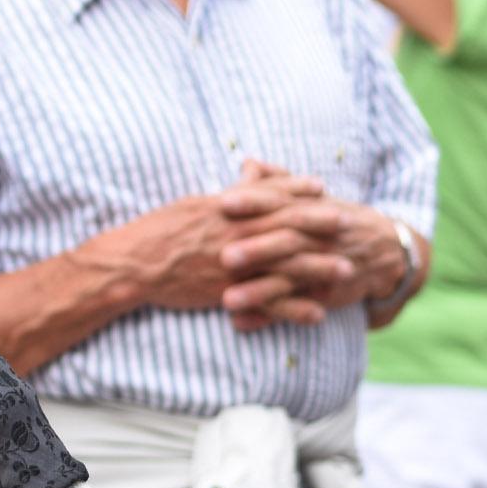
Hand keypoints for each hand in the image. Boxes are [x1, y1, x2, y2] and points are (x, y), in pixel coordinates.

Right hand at [93, 174, 334, 318]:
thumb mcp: (194, 203)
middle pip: (287, 225)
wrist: (136, 265)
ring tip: (347, 269)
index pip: (270, 194)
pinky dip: (295, 309)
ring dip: (319, 267)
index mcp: (227, 209)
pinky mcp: (231, 292)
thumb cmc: (161, 230)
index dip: (297, 189)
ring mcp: (237, 264)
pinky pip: (270, 303)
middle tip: (350, 221)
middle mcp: (237, 233)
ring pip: (286, 264)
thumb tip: (249, 173)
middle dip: (320, 223)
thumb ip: (228, 193)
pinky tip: (319, 314)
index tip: (321, 186)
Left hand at [219, 194, 415, 328]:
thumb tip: (247, 163)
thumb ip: (278, 181)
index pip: (282, 202)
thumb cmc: (337, 220)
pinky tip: (241, 324)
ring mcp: (322, 270)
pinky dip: (268, 317)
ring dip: (259, 292)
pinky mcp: (324, 296)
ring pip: (289, 280)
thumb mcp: (314, 198)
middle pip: (287, 243)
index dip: (255, 202)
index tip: (224, 202)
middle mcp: (318, 240)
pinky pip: (295, 309)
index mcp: (311, 211)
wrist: (386, 251)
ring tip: (227, 301)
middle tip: (224, 256)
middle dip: (257, 250)